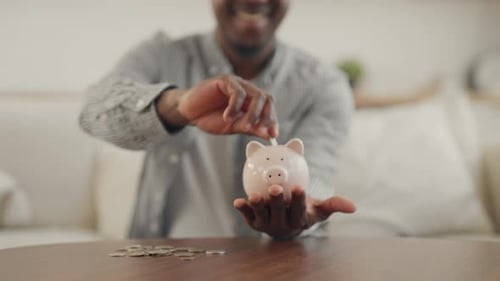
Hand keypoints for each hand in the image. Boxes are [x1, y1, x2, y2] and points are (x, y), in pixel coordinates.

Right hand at [156, 75, 277, 138]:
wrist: (188, 112)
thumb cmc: (210, 118)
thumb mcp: (232, 127)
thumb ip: (250, 128)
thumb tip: (269, 134)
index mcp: (251, 102)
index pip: (269, 107)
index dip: (273, 119)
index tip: (274, 134)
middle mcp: (247, 91)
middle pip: (267, 98)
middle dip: (267, 115)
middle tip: (259, 129)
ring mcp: (237, 84)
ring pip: (256, 95)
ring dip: (253, 113)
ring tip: (244, 126)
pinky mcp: (226, 80)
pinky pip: (238, 92)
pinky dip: (235, 107)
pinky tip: (227, 117)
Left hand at [233, 185, 355, 239]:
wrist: (288, 222)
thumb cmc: (305, 210)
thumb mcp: (320, 208)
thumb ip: (334, 204)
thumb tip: (353, 207)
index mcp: (299, 219)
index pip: (299, 209)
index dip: (299, 200)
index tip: (300, 187)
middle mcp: (282, 224)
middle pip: (279, 212)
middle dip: (277, 201)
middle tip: (276, 188)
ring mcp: (267, 224)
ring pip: (262, 215)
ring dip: (258, 206)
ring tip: (255, 196)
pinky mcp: (254, 223)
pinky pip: (248, 216)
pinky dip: (243, 209)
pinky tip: (237, 201)